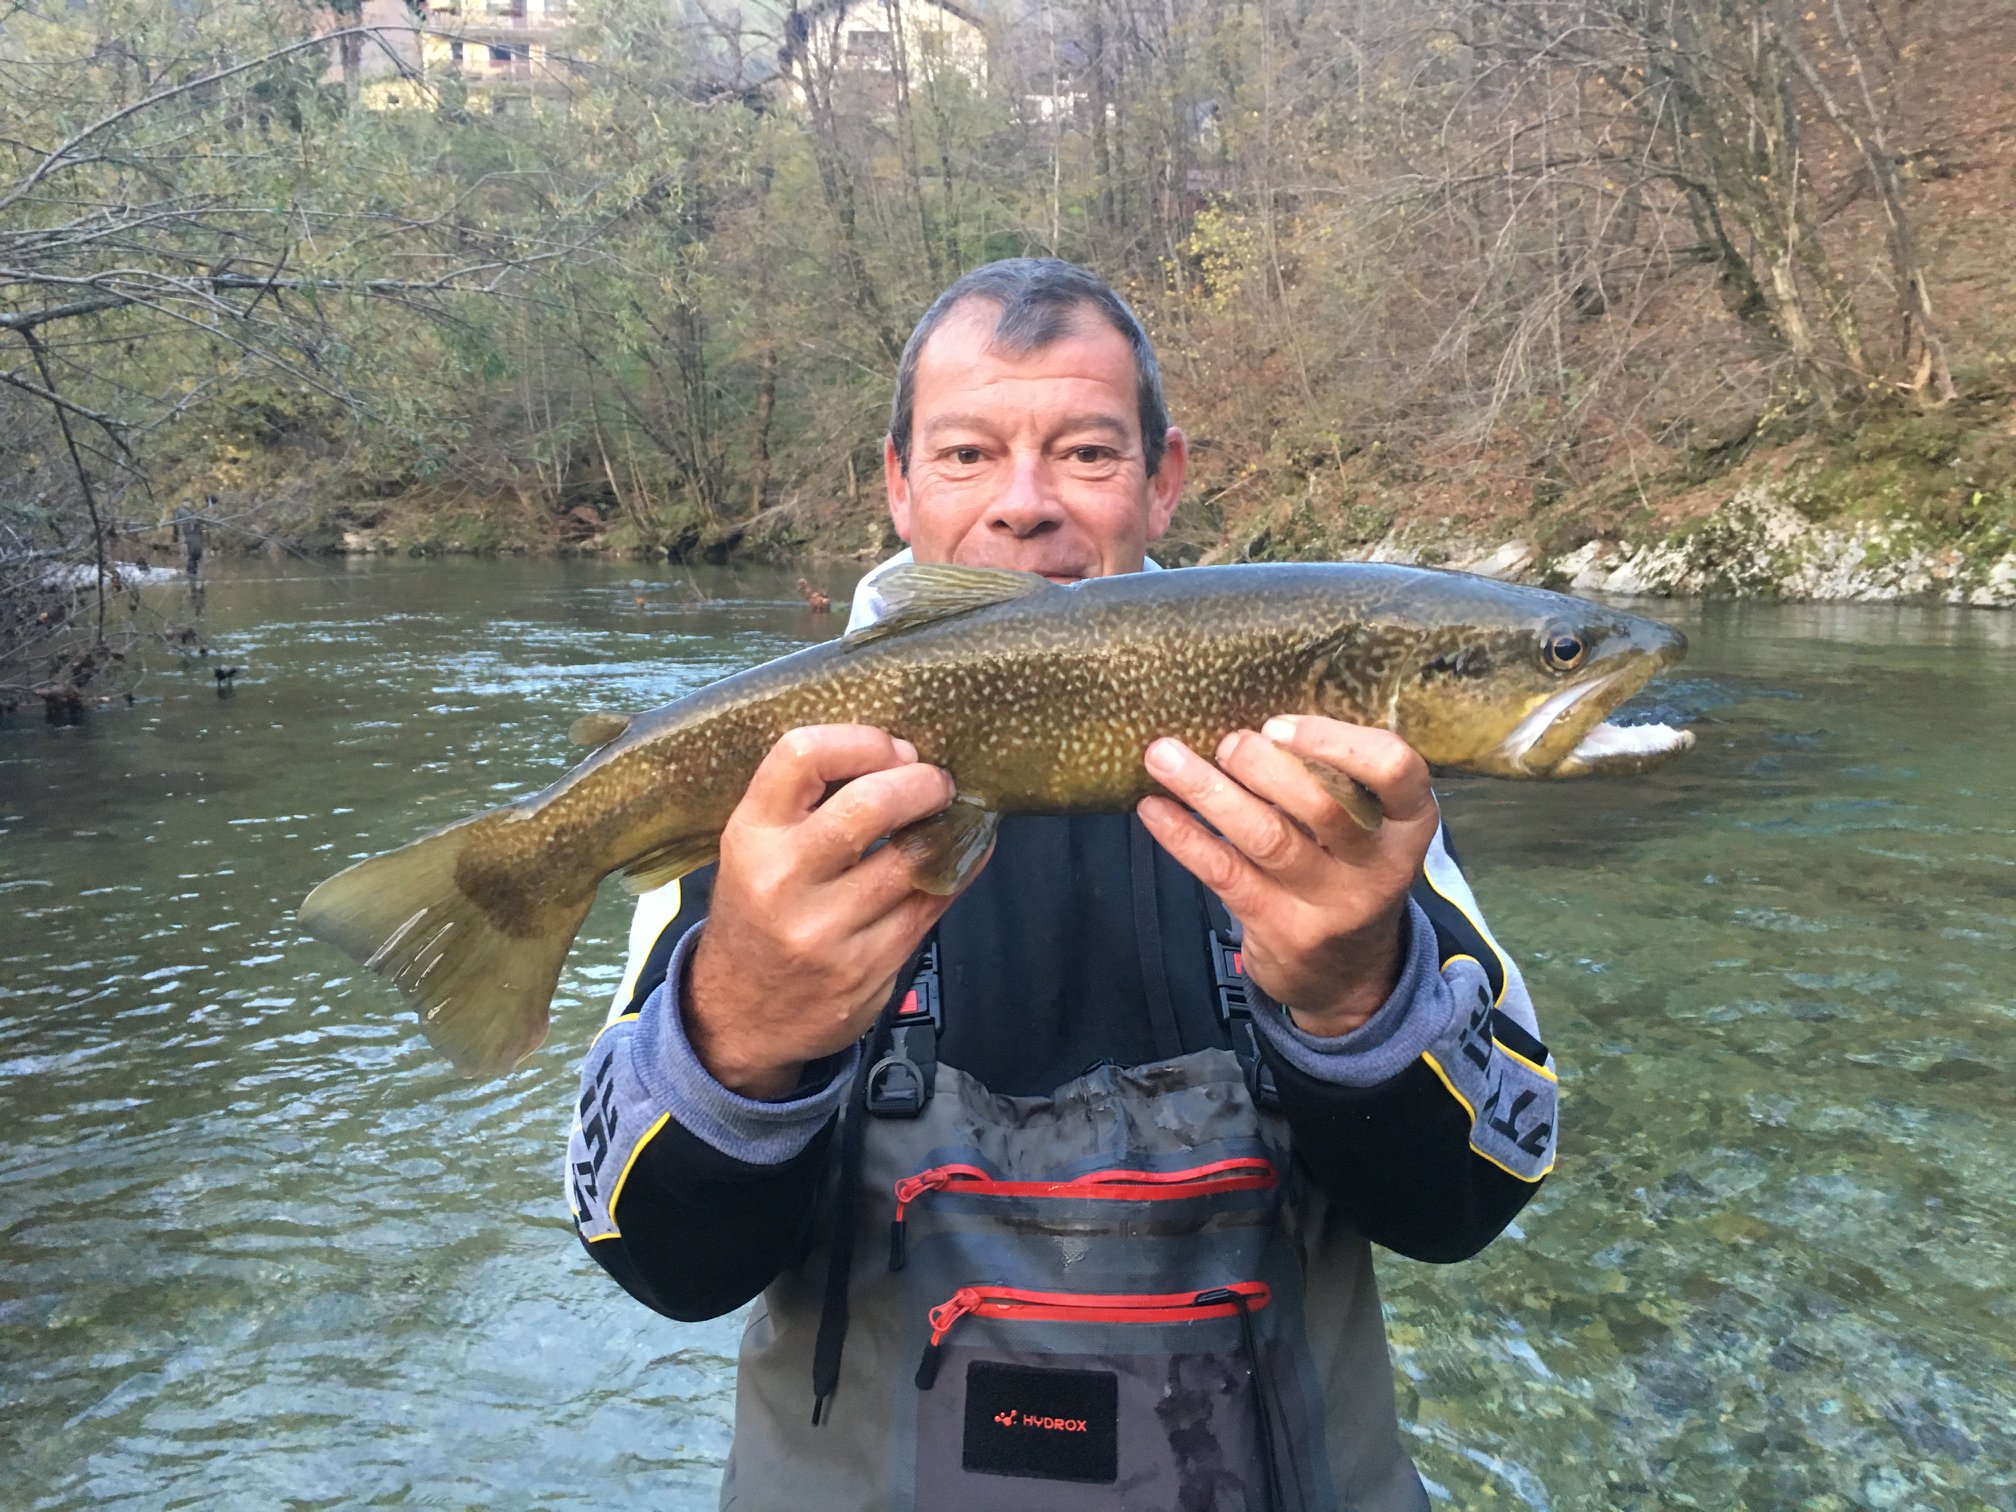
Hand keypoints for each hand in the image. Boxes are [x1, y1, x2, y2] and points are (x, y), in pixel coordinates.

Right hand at [686, 725, 968, 1098]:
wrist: (739, 1016)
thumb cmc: (756, 914)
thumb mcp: (754, 850)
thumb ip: (808, 804)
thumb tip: (899, 754)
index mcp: (750, 836)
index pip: (802, 755)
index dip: (862, 740)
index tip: (892, 748)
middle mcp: (784, 880)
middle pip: (870, 805)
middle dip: (920, 781)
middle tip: (936, 780)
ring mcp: (827, 930)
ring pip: (914, 859)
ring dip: (947, 827)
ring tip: (952, 814)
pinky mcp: (868, 967)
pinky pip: (932, 904)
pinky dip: (958, 869)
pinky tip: (963, 853)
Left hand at [1137, 716, 1438, 1035]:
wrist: (1349, 976)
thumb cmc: (1347, 869)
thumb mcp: (1369, 826)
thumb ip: (1332, 778)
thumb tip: (1252, 722)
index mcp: (1407, 821)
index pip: (1395, 768)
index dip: (1337, 740)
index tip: (1280, 724)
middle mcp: (1376, 864)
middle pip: (1324, 805)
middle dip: (1264, 765)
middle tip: (1227, 743)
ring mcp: (1329, 903)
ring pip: (1267, 838)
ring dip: (1209, 791)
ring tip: (1163, 756)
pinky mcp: (1280, 928)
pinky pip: (1226, 874)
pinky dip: (1184, 837)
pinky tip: (1153, 808)